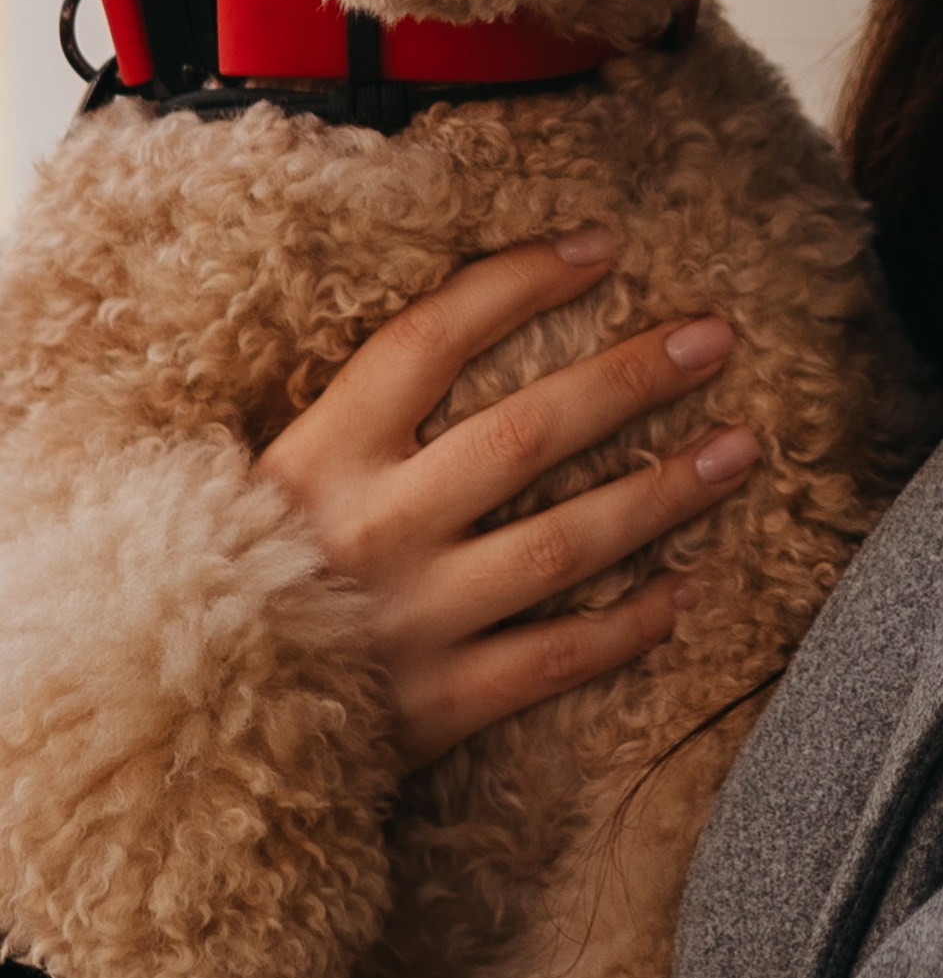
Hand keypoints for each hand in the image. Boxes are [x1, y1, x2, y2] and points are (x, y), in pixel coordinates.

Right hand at [257, 224, 757, 768]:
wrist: (168, 733)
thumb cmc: (210, 587)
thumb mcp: (254, 480)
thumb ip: (340, 421)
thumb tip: (435, 337)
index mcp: (316, 455)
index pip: (432, 338)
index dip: (521, 282)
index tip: (603, 244)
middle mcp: (371, 528)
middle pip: (528, 433)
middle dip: (631, 378)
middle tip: (715, 338)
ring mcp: (410, 619)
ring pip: (565, 543)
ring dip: (662, 491)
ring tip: (738, 448)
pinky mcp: (435, 704)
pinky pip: (555, 658)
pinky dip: (627, 625)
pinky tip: (687, 590)